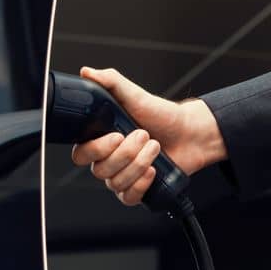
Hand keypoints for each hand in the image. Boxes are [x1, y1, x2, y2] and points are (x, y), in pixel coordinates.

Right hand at [68, 67, 226, 205]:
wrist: (190, 132)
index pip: (80, 155)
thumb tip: (88, 72)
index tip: (116, 135)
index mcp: (101, 140)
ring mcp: (122, 176)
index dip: (97, 149)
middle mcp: (108, 160)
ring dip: (139, 164)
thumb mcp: (135, 95)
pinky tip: (153, 171)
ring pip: (116, 183)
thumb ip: (110, 82)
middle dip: (126, 154)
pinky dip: (141, 185)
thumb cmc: (161, 115)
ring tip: (155, 147)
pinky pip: (128, 198)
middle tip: (145, 136)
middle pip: (100, 171)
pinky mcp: (138, 189)